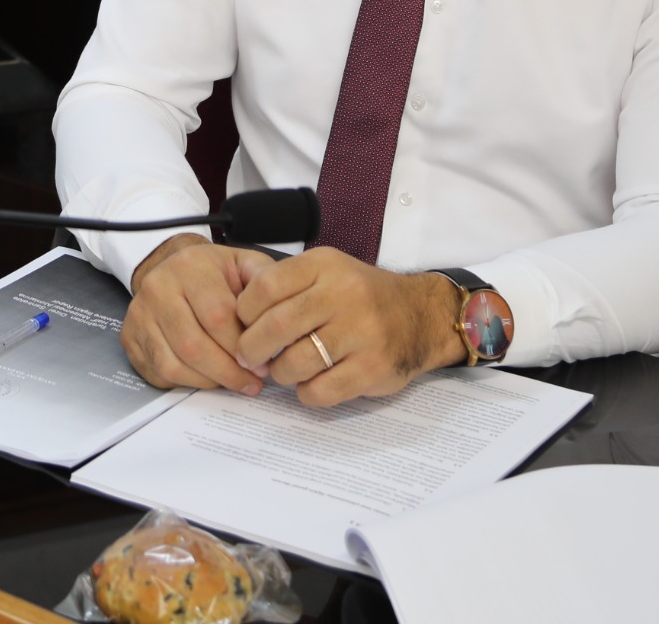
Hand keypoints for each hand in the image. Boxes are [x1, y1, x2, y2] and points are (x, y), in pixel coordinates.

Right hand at [120, 236, 273, 394]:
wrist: (171, 266)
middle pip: (193, 346)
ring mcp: (139, 314)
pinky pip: (159, 373)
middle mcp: (157, 288)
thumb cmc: (213, 272)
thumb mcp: (244, 264)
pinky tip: (208, 378)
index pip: (217, 317)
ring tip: (233, 381)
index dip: (243, 347)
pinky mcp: (130, 338)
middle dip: (228, 371)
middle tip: (252, 381)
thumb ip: (265, 284)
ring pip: (174, 364)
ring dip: (209, 381)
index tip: (263, 364)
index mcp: (189, 266)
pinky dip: (187, 383)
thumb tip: (280, 320)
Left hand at [233, 248, 467, 407]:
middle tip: (249, 357)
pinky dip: (306, 393)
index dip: (244, 311)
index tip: (242, 325)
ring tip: (285, 369)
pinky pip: (320, 391)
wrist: (420, 315)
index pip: (265, 287)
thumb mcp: (327, 272)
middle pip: (276, 326)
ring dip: (280, 372)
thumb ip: (287, 287)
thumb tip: (237, 320)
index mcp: (325, 265)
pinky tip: (311, 383)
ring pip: (295, 362)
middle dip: (252, 348)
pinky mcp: (373, 368)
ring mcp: (361, 332)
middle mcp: (344, 294)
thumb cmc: (361, 297)